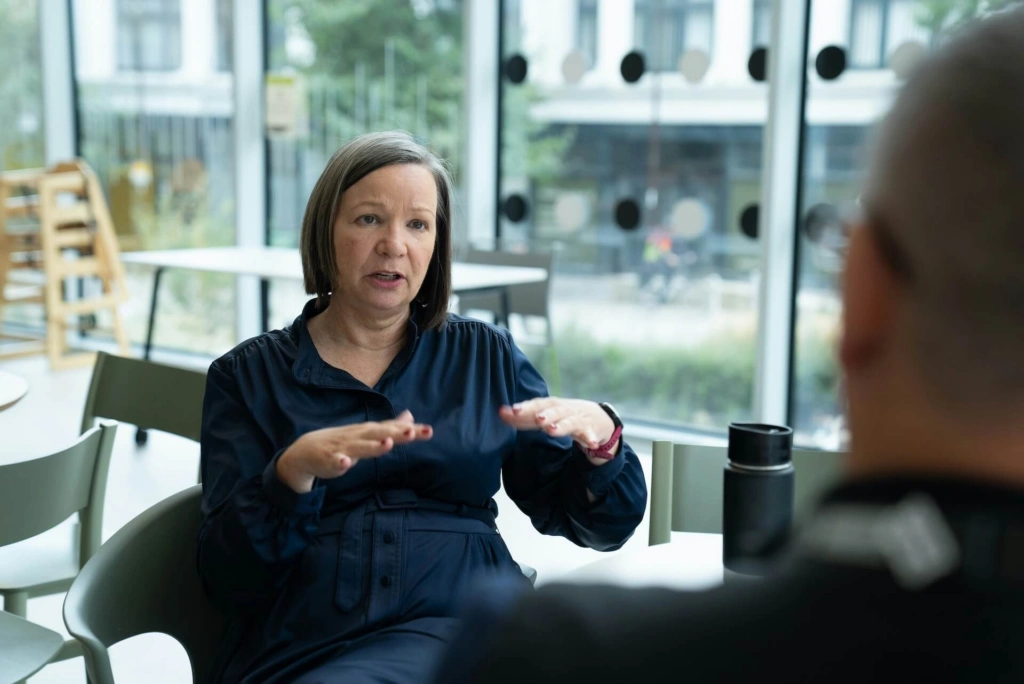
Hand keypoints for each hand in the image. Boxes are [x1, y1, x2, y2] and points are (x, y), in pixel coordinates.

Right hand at [276, 410, 432, 492]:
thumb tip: (410, 416)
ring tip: (388, 443)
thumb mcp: (368, 434)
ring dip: (373, 445)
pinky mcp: (328, 460)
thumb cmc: (342, 442)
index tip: (429, 431)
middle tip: (414, 433)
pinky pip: (334, 462)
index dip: (410, 430)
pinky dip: (339, 462)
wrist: (305, 452)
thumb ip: (390, 427)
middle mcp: (358, 436)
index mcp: (369, 431)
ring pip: (359, 447)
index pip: (392, 428)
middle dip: (396, 433)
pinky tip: (345, 463)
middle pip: (379, 433)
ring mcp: (342, 447)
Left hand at [499, 398, 617, 465]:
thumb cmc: (564, 416)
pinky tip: (591, 444)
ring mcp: (578, 418)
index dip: (525, 407)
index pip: (537, 404)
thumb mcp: (545, 414)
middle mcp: (564, 409)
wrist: (597, 417)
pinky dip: (590, 438)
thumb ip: (524, 417)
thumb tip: (500, 413)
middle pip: (554, 410)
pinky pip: (590, 434)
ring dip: (561, 425)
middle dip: (545, 414)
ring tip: (552, 430)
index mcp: (551, 405)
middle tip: (537, 418)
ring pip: (569, 421)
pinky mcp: (590, 429)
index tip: (512, 410)